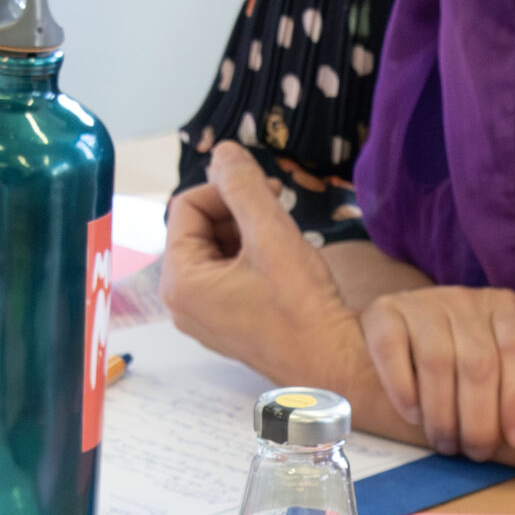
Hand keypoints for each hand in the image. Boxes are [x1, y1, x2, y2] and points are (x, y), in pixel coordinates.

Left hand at [159, 143, 361, 382]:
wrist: (334, 363)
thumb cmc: (303, 308)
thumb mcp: (272, 236)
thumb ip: (245, 187)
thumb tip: (225, 151)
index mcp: (180, 281)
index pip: (187, 206)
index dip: (226, 188)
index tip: (269, 190)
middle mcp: (181, 301)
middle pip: (198, 226)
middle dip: (237, 210)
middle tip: (280, 209)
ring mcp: (203, 315)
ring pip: (215, 248)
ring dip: (247, 231)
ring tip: (284, 239)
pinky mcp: (225, 322)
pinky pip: (227, 273)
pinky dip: (251, 257)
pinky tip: (282, 262)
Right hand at [361, 286, 514, 458]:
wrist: (397, 331)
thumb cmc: (467, 351)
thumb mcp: (513, 350)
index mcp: (506, 308)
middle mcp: (466, 299)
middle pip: (479, 364)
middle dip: (480, 418)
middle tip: (478, 452)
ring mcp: (422, 304)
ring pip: (437, 363)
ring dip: (443, 414)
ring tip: (447, 444)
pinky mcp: (383, 314)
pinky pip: (394, 353)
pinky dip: (404, 390)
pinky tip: (413, 416)